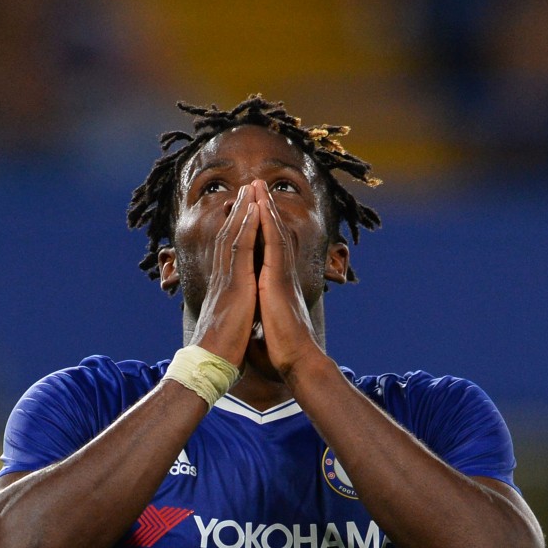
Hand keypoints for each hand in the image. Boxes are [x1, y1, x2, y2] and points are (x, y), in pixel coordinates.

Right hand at [188, 184, 260, 367]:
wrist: (211, 364)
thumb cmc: (219, 353)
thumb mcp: (229, 328)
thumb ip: (233, 317)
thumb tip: (236, 320)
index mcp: (224, 290)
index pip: (229, 254)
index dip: (235, 232)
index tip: (242, 214)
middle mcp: (222, 279)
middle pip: (228, 238)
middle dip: (237, 213)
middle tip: (244, 190)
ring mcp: (227, 279)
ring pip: (233, 236)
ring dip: (242, 211)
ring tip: (250, 189)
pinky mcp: (235, 284)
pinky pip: (241, 248)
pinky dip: (248, 227)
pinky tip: (254, 210)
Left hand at [253, 180, 324, 374]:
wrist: (296, 362)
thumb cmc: (281, 353)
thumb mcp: (263, 332)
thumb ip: (258, 322)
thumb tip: (251, 327)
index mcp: (275, 288)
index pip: (267, 253)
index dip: (260, 230)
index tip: (253, 212)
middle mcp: (280, 277)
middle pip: (272, 236)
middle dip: (264, 210)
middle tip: (257, 186)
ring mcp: (281, 276)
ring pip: (274, 234)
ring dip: (266, 208)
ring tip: (258, 185)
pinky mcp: (279, 280)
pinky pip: (274, 245)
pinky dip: (268, 224)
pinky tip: (262, 206)